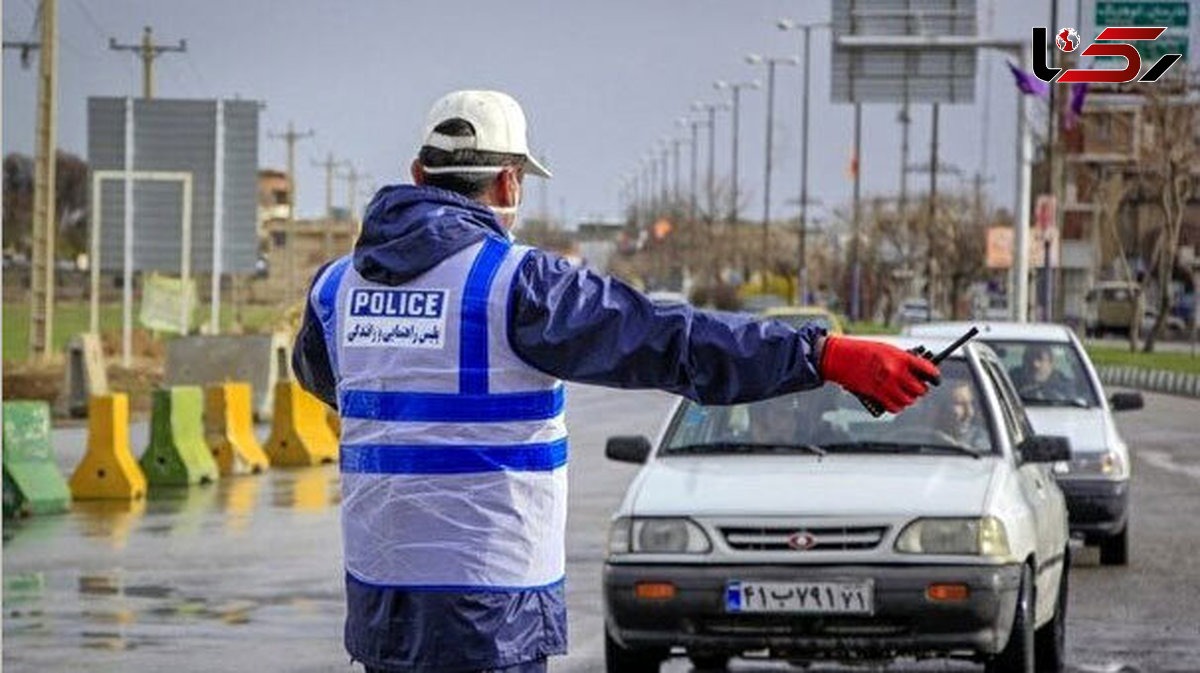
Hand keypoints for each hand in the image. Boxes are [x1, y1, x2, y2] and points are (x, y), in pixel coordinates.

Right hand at [819, 336, 940, 413]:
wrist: (840, 357)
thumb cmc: (861, 351)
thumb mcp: (886, 349)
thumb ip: (902, 360)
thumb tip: (916, 371)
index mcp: (900, 358)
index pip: (927, 369)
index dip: (935, 375)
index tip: (936, 378)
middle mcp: (895, 373)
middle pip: (920, 389)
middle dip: (920, 389)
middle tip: (918, 386)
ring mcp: (886, 386)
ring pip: (908, 400)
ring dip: (909, 398)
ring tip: (905, 393)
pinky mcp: (876, 395)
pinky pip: (895, 407)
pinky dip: (897, 406)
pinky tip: (896, 400)